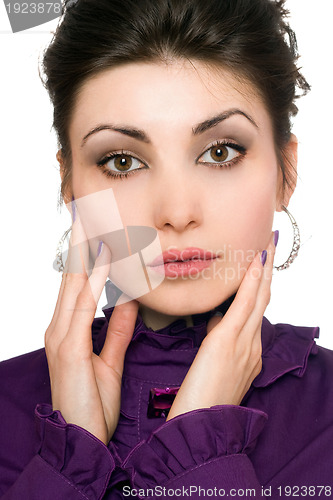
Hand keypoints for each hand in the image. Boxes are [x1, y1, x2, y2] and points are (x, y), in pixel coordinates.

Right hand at [45, 212, 138, 444]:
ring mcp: (61, 335)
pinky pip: (83, 305)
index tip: (96, 228)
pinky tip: (105, 258)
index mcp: (70, 329)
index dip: (87, 253)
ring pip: (74, 282)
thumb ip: (118, 330)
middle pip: (72, 274)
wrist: (81, 440)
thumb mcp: (110, 361)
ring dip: (85, 249)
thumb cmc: (92, 404)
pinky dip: (95, 279)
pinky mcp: (68, 347)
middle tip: (87, 209)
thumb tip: (129, 301)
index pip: (79, 282)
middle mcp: (60, 327)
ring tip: (92, 219)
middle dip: (79, 241)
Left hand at [166, 232, 276, 420]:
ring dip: (263, 268)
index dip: (260, 286)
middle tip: (271, 244)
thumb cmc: (201, 403)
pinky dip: (252, 281)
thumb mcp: (214, 367)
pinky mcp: (228, 341)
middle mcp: (252, 345)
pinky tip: (256, 261)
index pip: (255, 312)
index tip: (260, 266)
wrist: (199, 428)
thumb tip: (216, 320)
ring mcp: (244, 343)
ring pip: (259, 297)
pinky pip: (245, 304)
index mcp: (248, 353)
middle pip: (263, 300)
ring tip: (267, 243)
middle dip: (268, 271)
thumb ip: (219, 342)